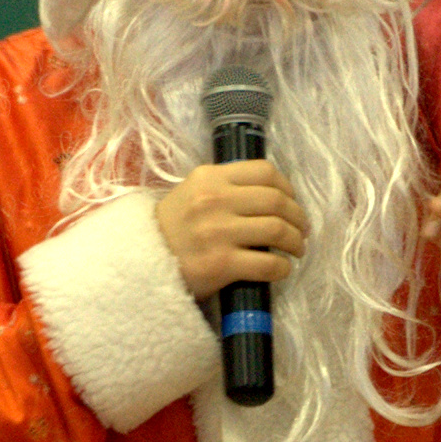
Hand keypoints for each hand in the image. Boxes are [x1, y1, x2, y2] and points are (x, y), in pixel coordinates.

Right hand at [156, 160, 308, 300]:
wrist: (138, 265)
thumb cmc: (170, 231)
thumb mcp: (190, 194)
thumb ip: (224, 187)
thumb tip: (271, 195)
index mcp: (208, 178)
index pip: (264, 172)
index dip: (288, 188)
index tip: (292, 203)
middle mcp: (213, 200)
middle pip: (276, 201)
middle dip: (298, 217)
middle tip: (302, 231)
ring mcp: (217, 232)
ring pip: (277, 230)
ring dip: (295, 242)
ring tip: (297, 250)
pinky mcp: (220, 263)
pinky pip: (268, 263)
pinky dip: (283, 267)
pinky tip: (281, 269)